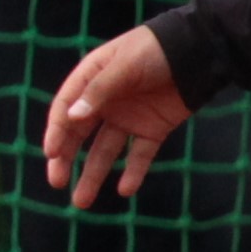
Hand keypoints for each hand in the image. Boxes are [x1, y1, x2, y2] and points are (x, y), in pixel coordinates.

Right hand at [40, 23, 196, 209]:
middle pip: (79, 135)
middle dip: (66, 159)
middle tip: (56, 182)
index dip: (56, 132)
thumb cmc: (154, 50)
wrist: (199, 51)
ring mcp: (128, 117)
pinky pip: (139, 154)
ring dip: (93, 174)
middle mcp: (104, 102)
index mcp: (90, 80)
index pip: (65, 110)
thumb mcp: (124, 65)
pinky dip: (133, 172)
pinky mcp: (152, 129)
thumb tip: (72, 118)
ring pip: (104, 151)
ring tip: (81, 201)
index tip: (52, 154)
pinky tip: (125, 190)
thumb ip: (99, 91)